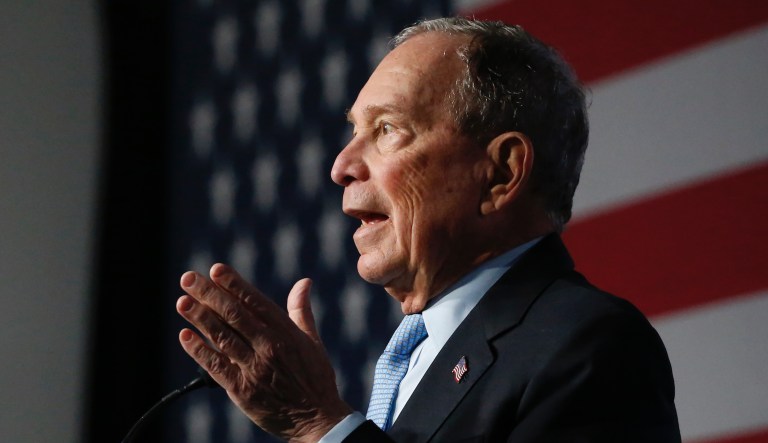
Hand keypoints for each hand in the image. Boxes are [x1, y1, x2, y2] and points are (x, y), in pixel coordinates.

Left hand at [176, 263, 351, 441]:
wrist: (318, 420)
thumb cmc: (316, 378)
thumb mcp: (312, 341)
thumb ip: (301, 310)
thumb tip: (304, 282)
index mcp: (286, 333)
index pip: (255, 302)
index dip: (234, 284)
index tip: (216, 269)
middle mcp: (269, 347)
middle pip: (234, 315)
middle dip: (209, 294)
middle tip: (188, 278)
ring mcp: (255, 369)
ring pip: (222, 338)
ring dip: (200, 318)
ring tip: (182, 301)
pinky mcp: (243, 391)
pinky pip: (217, 367)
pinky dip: (200, 351)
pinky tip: (185, 336)